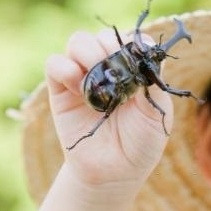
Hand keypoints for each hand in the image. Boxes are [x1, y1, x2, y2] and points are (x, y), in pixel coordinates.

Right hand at [45, 28, 171, 188]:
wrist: (113, 173)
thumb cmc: (140, 145)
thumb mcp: (156, 115)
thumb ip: (153, 85)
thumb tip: (148, 56)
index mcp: (134, 71)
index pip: (132, 41)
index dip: (134, 45)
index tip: (137, 60)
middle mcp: (108, 69)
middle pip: (103, 37)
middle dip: (110, 46)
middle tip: (114, 68)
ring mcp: (83, 77)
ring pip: (78, 42)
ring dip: (87, 51)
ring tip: (94, 74)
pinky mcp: (60, 90)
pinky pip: (54, 63)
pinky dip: (64, 67)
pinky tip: (78, 86)